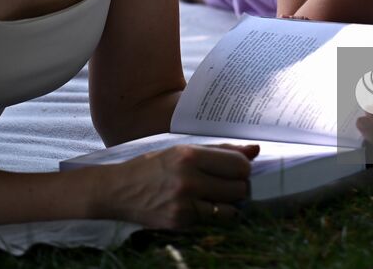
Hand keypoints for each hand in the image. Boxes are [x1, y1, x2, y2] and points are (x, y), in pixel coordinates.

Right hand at [99, 143, 257, 228]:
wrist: (117, 190)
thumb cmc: (153, 166)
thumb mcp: (183, 151)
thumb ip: (220, 150)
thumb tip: (254, 150)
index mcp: (189, 155)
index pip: (239, 166)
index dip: (243, 169)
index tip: (236, 170)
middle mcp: (188, 179)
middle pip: (239, 188)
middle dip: (238, 187)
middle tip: (225, 184)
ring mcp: (184, 204)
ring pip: (231, 209)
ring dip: (229, 204)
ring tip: (214, 196)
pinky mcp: (180, 222)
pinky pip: (212, 220)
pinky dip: (212, 214)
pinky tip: (199, 206)